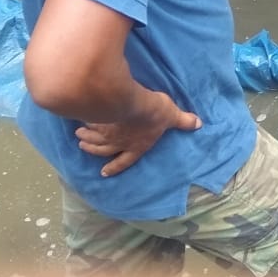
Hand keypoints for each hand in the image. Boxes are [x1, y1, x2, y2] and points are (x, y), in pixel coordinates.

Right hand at [75, 91, 201, 176]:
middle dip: (93, 149)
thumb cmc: (154, 113)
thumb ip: (183, 121)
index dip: (115, 167)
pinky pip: (89, 124)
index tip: (104, 172)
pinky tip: (79, 120)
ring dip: (86, 139)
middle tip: (83, 146)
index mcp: (136, 147)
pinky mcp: (97, 120)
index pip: (124, 161)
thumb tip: (199, 124)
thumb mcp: (172, 116)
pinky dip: (84, 124)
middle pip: (103, 150)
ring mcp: (106, 133)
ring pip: (93, 139)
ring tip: (79, 137)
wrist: (133, 103)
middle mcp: (118, 143)